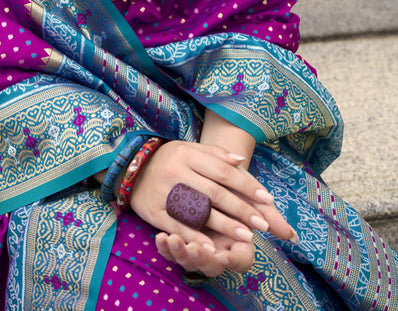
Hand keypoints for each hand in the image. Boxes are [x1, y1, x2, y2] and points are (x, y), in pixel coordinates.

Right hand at [130, 141, 295, 276]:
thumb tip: (240, 161)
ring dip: (226, 226)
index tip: (266, 199)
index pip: (223, 171)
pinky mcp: (155, 211)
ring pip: (199, 212)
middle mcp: (176, 171)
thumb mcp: (189, 149)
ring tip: (247, 236)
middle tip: (262, 224)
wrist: (131, 168)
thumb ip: (215, 154)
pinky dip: (197, 239)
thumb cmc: (169, 159)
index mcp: (187, 154)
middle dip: (242, 209)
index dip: (246, 186)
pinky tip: (214, 248)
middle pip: (214, 193)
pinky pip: (179, 227)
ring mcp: (165, 192)